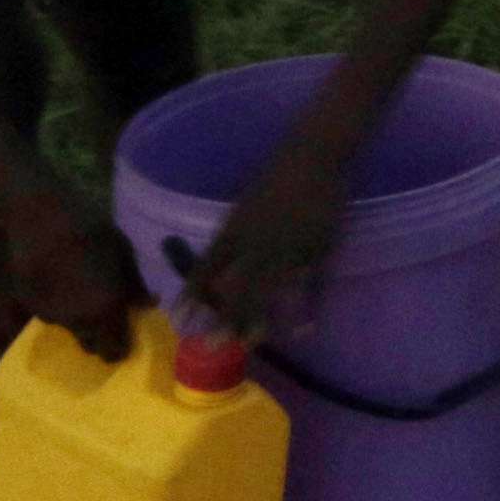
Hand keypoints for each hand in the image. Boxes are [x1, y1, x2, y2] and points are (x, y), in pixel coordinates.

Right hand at [3, 185, 142, 356]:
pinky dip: (58, 307)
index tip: (125, 335)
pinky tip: (61, 282)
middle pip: (90, 346)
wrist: (39, 215)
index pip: (114, 352)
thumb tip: (149, 305)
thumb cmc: (90, 228)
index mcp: (106, 310)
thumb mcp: (123, 251)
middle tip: (106, 315)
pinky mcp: (29, 305)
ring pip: (70, 331)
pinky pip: (50, 316)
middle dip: (100, 337)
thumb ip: (135, 284)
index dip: (121, 347)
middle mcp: (77, 321)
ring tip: (83, 291)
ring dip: (79, 321)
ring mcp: (50, 315)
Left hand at [187, 151, 349, 343]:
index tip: (180, 318)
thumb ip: (233, 234)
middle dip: (224, 317)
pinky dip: (309, 307)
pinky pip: (312, 284)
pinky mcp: (318, 248)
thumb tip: (220, 264)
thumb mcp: (246, 203)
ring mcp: (288, 247)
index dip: (194, 294)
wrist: (313, 155)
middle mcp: (257, 242)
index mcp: (235, 229)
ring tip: (250, 342)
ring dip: (259, 318)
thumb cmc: (277, 175)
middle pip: (237, 286)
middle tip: (213, 345)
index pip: (208, 268)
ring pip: (269, 290)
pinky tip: (304, 328)